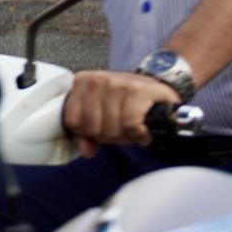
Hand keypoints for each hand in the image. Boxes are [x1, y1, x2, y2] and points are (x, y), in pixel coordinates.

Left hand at [62, 70, 177, 154]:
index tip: (102, 130)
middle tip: (122, 130)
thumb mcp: (102, 114)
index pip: (73, 121)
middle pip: (93, 127)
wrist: (158, 91)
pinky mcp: (138, 91)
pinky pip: (130, 125)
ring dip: (125, 136)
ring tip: (133, 129)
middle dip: (109, 136)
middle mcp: (98, 80)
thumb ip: (87, 133)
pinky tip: (143, 131)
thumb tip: (85, 151)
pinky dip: (139, 134)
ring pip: (111, 128)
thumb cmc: (127, 103)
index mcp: (82, 82)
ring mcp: (117, 84)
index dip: (88, 133)